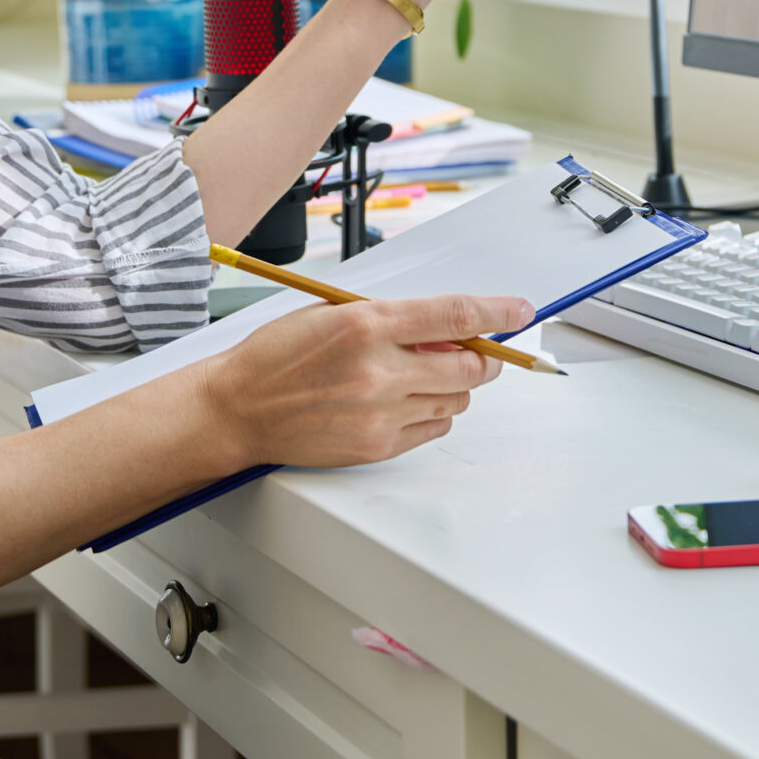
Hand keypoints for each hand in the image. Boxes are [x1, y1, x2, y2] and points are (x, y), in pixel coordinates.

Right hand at [196, 293, 536, 468]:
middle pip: (469, 365)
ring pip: (456, 399)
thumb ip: (393, 319)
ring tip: (421, 375)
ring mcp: (380, 414)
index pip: (455, 314)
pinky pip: (434, 429)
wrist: (238, 408)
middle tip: (479, 349)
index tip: (520, 312)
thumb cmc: (277, 356)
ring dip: (454, 385)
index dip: (497, 312)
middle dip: (483, 355)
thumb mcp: (334, 314)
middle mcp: (379, 371)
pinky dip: (433, 413)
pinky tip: (405, 401)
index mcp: (367, 326)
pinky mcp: (377, 446)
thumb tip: (448, 326)